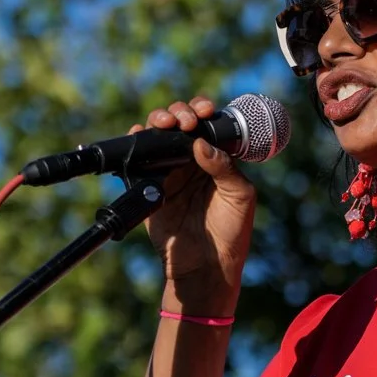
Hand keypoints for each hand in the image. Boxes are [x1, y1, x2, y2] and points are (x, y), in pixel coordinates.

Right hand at [130, 96, 255, 310]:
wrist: (206, 265)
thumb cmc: (231, 231)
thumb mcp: (240, 195)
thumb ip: (224, 167)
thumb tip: (200, 143)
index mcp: (217, 158)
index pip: (208, 125)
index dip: (204, 111)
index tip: (205, 111)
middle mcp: (193, 161)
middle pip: (181, 124)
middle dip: (180, 113)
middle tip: (184, 121)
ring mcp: (170, 172)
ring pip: (160, 136)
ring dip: (159, 121)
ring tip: (164, 124)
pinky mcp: (150, 187)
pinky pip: (139, 160)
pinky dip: (137, 142)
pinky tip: (139, 134)